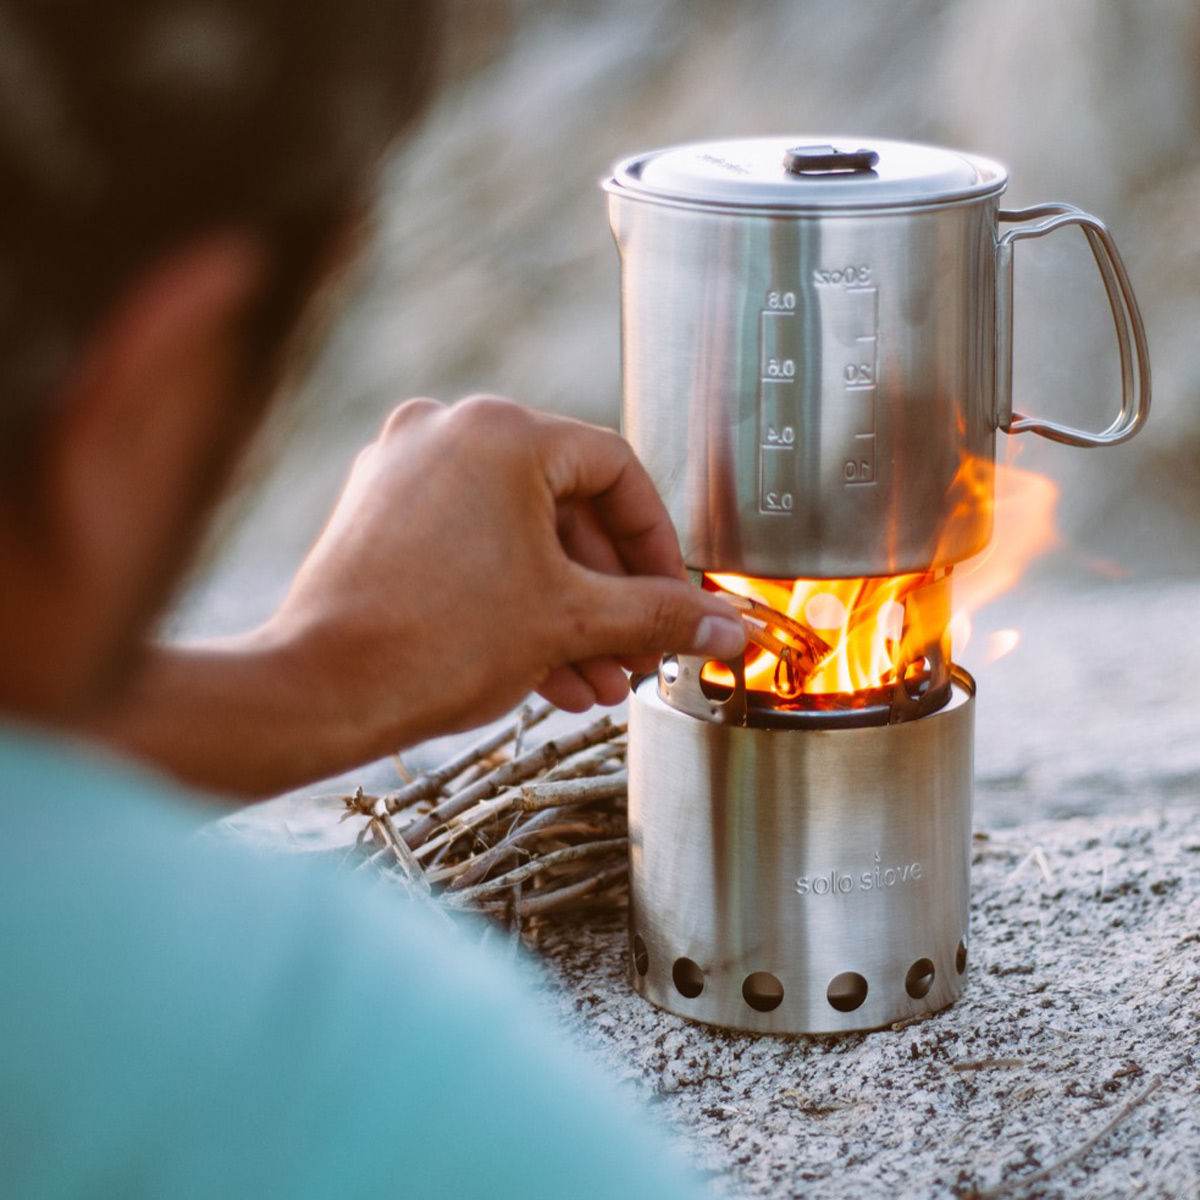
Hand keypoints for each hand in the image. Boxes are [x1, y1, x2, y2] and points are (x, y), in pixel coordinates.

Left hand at [264, 395, 745, 758]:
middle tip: (637, 654)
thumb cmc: (434, 645)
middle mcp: (448, 432)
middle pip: (567, 509)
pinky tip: (548, 670)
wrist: (320, 692)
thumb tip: (727, 626)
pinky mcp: (379, 513)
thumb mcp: (571, 622)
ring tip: (597, 681)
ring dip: (567, 611)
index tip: (675, 596)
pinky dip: (513, 599)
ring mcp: (405, 470)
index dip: (658, 544)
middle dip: (609, 596)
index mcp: (501, 432)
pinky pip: (472, 547)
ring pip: (519, 536)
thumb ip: (660, 615)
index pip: (616, 472)